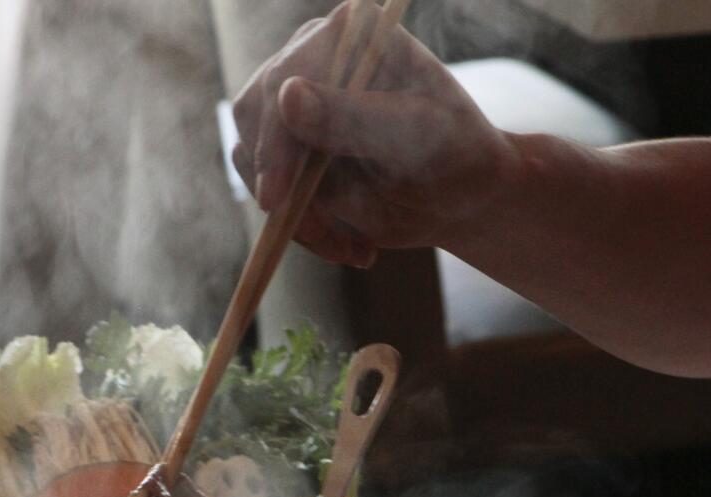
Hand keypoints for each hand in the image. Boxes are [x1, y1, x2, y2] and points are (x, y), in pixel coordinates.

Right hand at [231, 1, 515, 265]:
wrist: (458, 194)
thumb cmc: (453, 151)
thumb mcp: (414, 136)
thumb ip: (354, 116)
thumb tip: (286, 96)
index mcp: (349, 33)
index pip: (285, 78)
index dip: (274, 140)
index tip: (276, 199)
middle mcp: (311, 57)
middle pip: (255, 116)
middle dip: (283, 188)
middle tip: (326, 238)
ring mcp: (292, 103)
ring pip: (251, 160)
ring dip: (294, 217)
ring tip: (350, 249)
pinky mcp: (284, 147)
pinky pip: (266, 190)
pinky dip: (300, 228)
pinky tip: (348, 246)